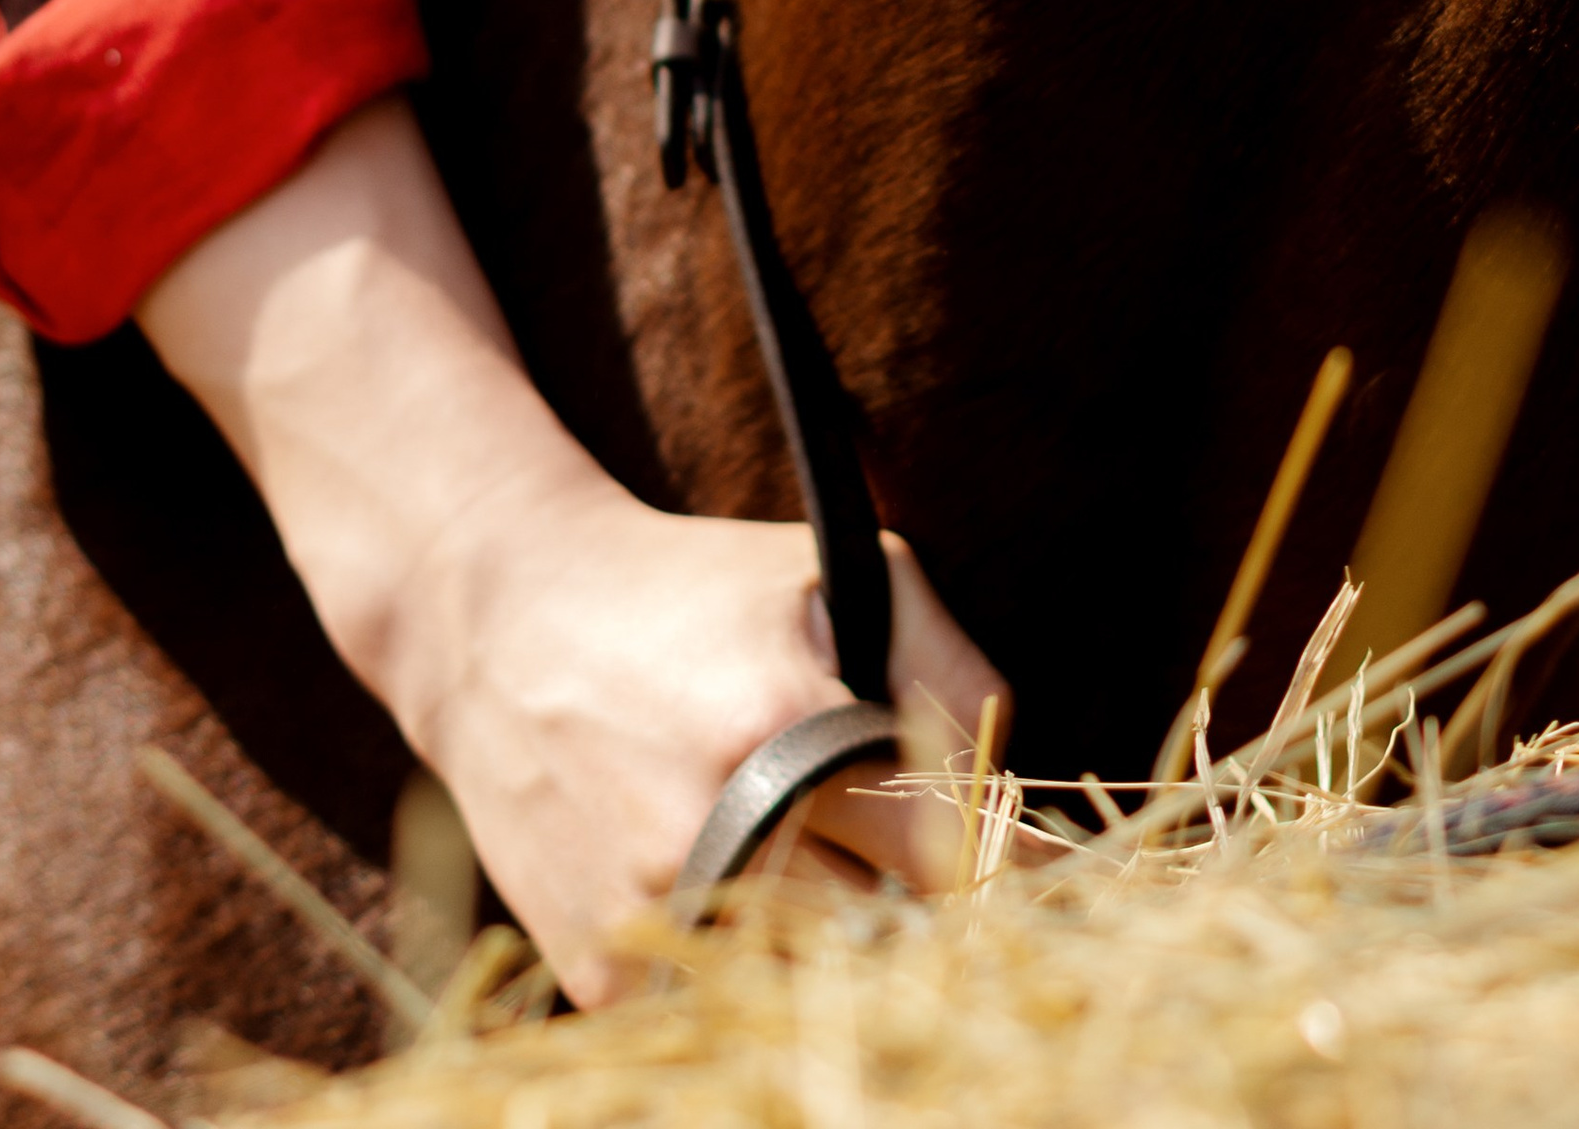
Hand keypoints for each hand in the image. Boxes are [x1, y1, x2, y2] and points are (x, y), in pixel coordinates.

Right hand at [140, 97, 1006, 1001]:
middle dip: (945, 924)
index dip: (1029, 880)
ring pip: (816, 989)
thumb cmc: (691, 590)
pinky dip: (761, 971)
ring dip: (855, 957)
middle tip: (973, 899)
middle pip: (892, 941)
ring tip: (860, 894)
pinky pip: (727, 1004)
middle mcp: (717, 832)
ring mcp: (651, 915)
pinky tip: (758, 902)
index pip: (953, 852)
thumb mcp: (837, 575)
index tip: (1081, 898)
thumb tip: (1030, 799)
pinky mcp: (598, 971)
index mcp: (788, 726)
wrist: (496, 622)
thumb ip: (952, 672)